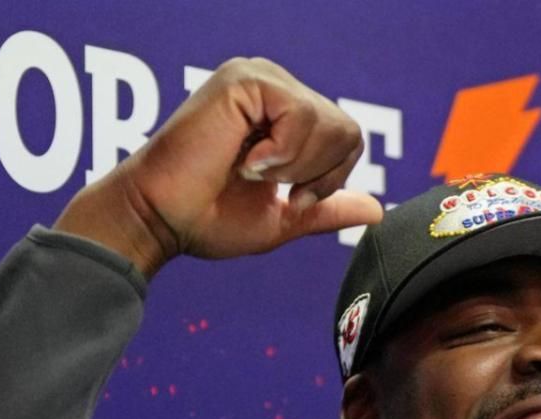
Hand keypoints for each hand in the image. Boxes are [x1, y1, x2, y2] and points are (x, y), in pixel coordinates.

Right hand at [55, 57, 383, 277]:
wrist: (162, 219)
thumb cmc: (206, 218)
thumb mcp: (282, 217)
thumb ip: (328, 208)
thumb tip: (378, 209)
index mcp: (282, 114)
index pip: (348, 137)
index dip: (328, 179)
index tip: (283, 193)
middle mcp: (272, 87)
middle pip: (347, 130)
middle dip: (315, 174)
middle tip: (263, 182)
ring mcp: (258, 77)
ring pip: (330, 124)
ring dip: (293, 166)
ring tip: (247, 170)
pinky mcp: (244, 79)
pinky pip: (302, 115)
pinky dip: (280, 153)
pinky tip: (243, 159)